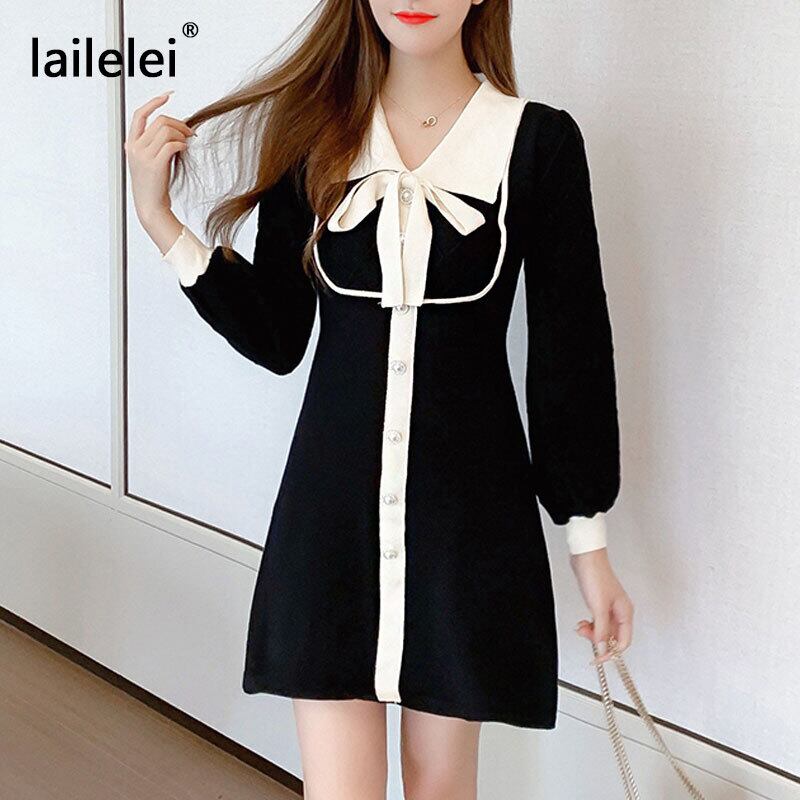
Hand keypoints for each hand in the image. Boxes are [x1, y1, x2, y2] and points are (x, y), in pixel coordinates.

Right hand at [124, 90, 194, 252]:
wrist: (150, 205)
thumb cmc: (153, 184)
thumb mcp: (150, 159)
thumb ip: (156, 142)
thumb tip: (176, 127)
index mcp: (131, 143)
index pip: (140, 114)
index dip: (154, 102)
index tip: (167, 95)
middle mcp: (134, 147)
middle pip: (159, 120)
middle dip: (178, 123)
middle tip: (189, 133)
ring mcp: (143, 156)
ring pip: (166, 130)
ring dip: (182, 134)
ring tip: (187, 144)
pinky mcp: (155, 165)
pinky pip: (172, 144)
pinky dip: (182, 144)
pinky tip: (184, 150)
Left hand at [570, 547, 633, 665]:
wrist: (586, 558)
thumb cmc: (596, 576)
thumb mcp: (598, 607)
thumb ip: (601, 629)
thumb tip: (602, 647)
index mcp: (625, 613)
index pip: (623, 642)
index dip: (611, 652)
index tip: (598, 658)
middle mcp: (620, 612)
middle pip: (612, 637)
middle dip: (598, 639)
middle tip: (585, 635)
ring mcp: (609, 608)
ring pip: (603, 629)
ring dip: (591, 632)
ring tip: (581, 627)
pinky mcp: (600, 604)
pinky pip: (597, 621)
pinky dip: (589, 625)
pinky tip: (582, 622)